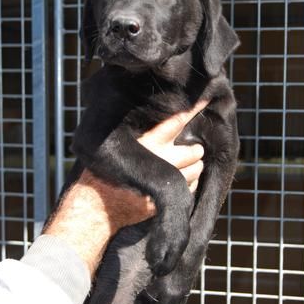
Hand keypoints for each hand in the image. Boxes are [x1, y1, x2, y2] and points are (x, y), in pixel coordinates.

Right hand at [44, 101, 205, 276]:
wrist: (97, 204)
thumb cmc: (102, 171)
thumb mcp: (117, 146)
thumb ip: (138, 135)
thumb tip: (151, 121)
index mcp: (150, 142)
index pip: (178, 121)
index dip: (194, 109)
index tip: (206, 99)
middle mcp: (163, 159)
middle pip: (194, 150)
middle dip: (196, 150)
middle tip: (192, 151)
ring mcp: (168, 180)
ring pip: (197, 170)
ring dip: (195, 167)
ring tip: (187, 167)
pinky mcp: (168, 197)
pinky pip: (190, 188)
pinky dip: (190, 183)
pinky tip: (180, 182)